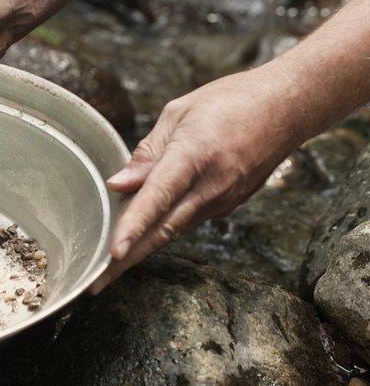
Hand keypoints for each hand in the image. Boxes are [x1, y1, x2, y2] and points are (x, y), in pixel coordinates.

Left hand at [89, 66, 305, 292]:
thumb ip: (147, 153)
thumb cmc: (230, 101)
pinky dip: (161, 231)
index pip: (157, 198)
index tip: (112, 254)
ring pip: (173, 231)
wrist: (289, 107)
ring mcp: (222, 200)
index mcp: (194, 156)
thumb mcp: (179, 113)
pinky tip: (139, 238)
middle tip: (96, 284)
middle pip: (162, 231)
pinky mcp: (228, 204)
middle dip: (127, 261)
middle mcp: (210, 186)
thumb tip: (117, 184)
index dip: (133, 227)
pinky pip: (187, 221)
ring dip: (140, 250)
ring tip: (106, 269)